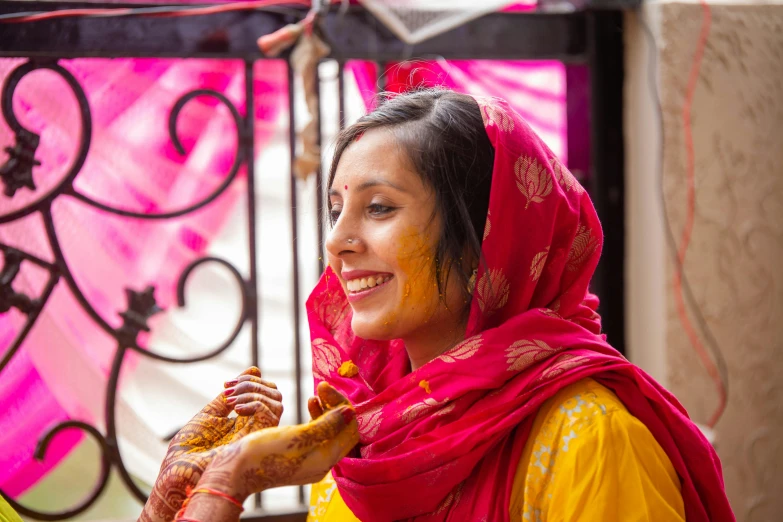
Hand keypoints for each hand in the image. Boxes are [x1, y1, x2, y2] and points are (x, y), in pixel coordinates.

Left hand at [138, 367, 281, 521]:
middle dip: (254, 384)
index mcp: (246, 421)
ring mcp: (258, 434)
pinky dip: (255, 403)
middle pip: (275, 396)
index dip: (251, 381)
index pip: (265, 394)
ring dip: (254, 392)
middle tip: (230, 390)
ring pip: (277, 403)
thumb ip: (231, 393)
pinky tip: (237, 409)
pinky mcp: (257, 440)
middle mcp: (256, 427)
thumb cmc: (192, 446)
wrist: (180, 468)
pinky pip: (271, 414)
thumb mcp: (212, 412)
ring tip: (232, 401)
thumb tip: (254, 368)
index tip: (227, 383)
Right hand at [195, 382, 358, 501]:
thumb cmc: (264, 453)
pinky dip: (314, 418)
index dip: (342, 405)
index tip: (325, 387)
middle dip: (335, 405)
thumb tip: (351, 412)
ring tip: (314, 395)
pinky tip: (308, 404)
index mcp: (326, 459)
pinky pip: (316, 434)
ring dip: (325, 410)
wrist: (234, 472)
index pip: (350, 429)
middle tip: (322, 386)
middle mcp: (322, 462)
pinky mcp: (298, 456)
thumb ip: (328, 424)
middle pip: (341, 429)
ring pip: (329, 430)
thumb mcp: (298, 436)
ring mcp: (310, 460)